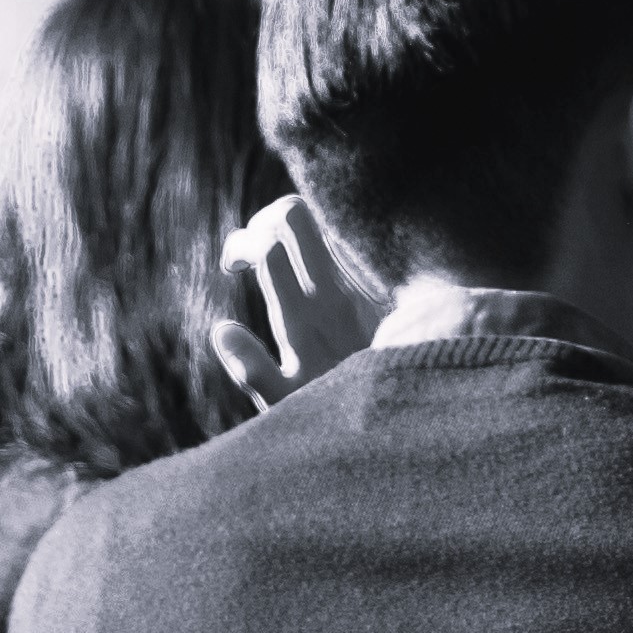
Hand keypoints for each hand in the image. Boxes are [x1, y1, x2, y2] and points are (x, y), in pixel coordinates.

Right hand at [206, 194, 389, 411]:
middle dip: (263, 219)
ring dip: (295, 229)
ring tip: (282, 254)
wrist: (410, 415)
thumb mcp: (288, 405)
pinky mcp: (385, 284)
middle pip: (294, 216)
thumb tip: (222, 329)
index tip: (232, 267)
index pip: (267, 247)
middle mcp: (336, 294)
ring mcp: (363, 284)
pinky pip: (350, 241)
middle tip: (255, 247)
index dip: (240, 243)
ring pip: (323, 222)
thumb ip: (252, 369)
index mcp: (303, 319)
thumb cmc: (341, 417)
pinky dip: (325, 240)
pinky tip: (315, 266)